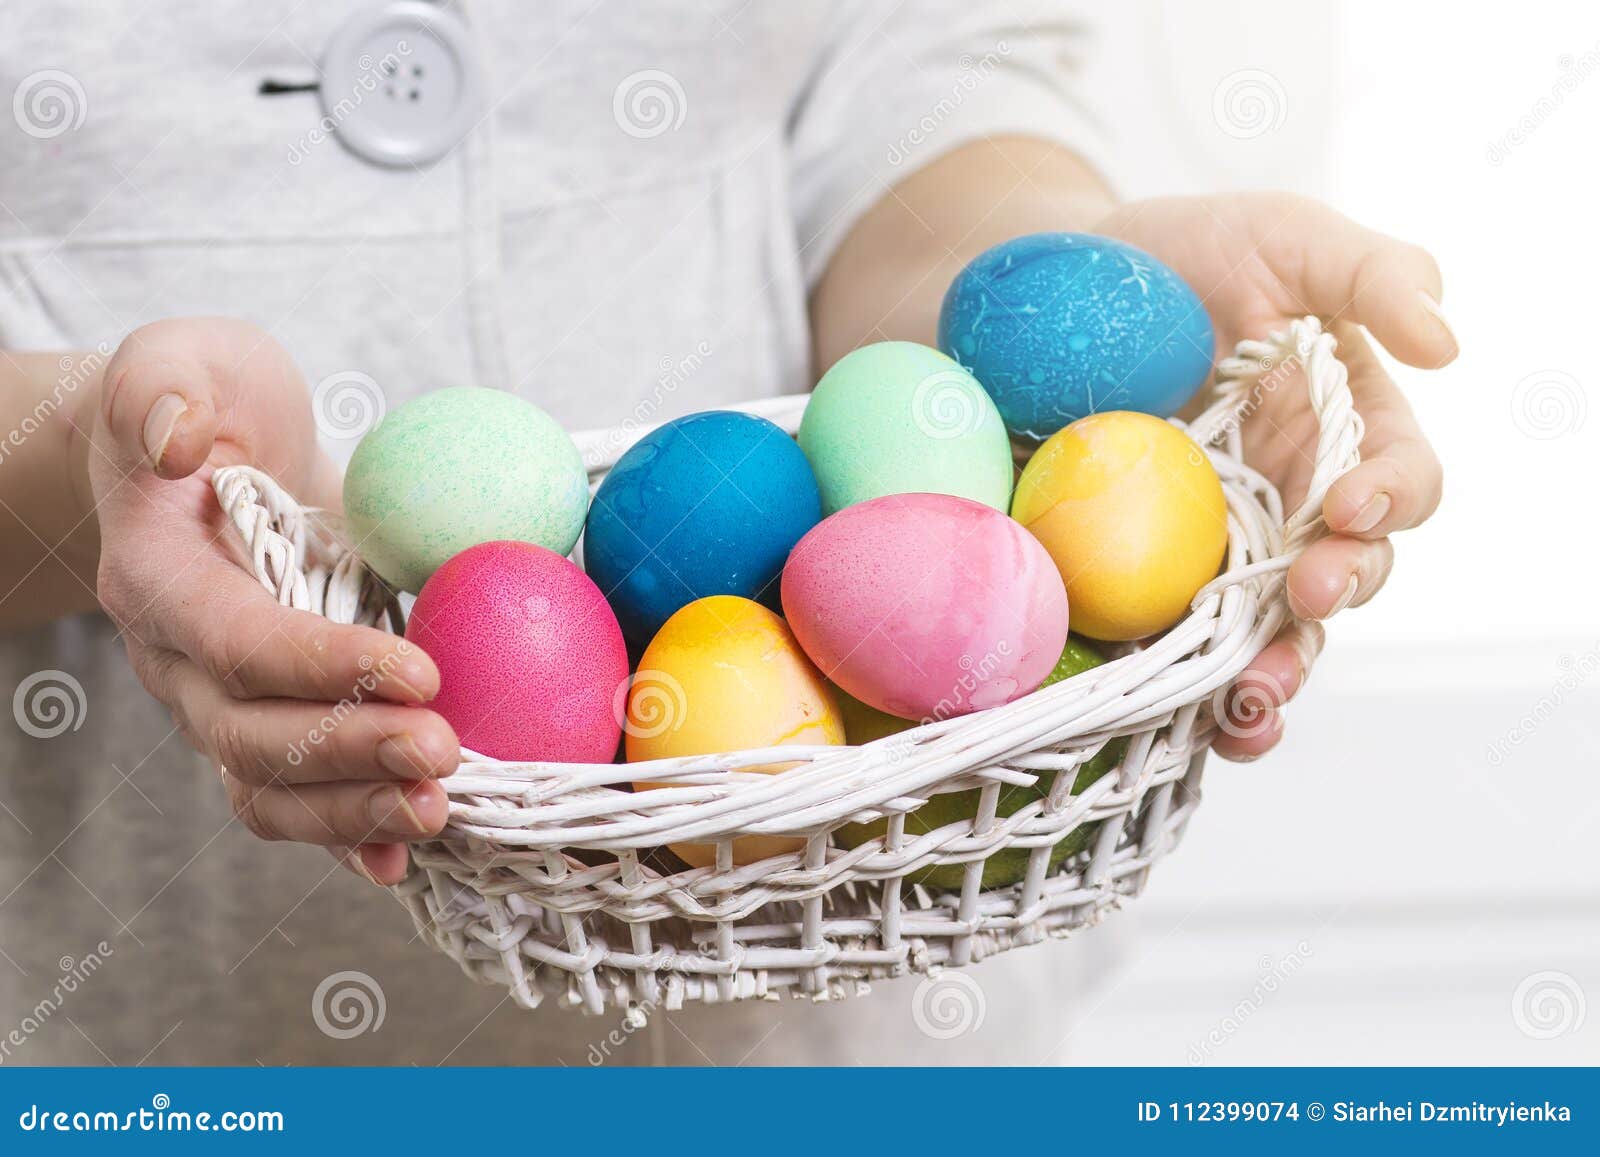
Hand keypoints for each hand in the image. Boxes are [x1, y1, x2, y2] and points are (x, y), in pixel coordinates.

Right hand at [87, 318, 457, 881]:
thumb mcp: (185, 360)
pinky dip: (347, 831)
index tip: (420, 670)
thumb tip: (178, 439)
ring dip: (355, 808)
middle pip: (253, 735)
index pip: (236, 641)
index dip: (322, 665)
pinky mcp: (269, 718)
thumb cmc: (204, 404)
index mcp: (157, 577)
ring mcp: (218, 702)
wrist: (199, 459)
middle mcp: (178, 659)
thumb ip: (168, 388)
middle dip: (351, 753)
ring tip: (442, 810)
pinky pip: (297, 795)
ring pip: (269, 785)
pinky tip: (408, 850)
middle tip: (445, 751)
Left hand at [1093, 194, 1454, 759]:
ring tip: (1254, 704)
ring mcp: (1225, 542)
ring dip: (1277, 671)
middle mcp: (1296, 498)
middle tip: (1306, 601)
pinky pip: (1190, 645)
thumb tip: (1447, 344)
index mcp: (1345, 427)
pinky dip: (1200, 694)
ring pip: (1276, 628)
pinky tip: (1198, 726)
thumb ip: (1374, 274)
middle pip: (1346, 572)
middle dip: (1335, 596)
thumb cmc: (1187, 253)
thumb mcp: (1286, 237)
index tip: (1347, 504)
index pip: (1399, 481)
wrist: (1062, 289)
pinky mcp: (1154, 572)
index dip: (1389, 500)